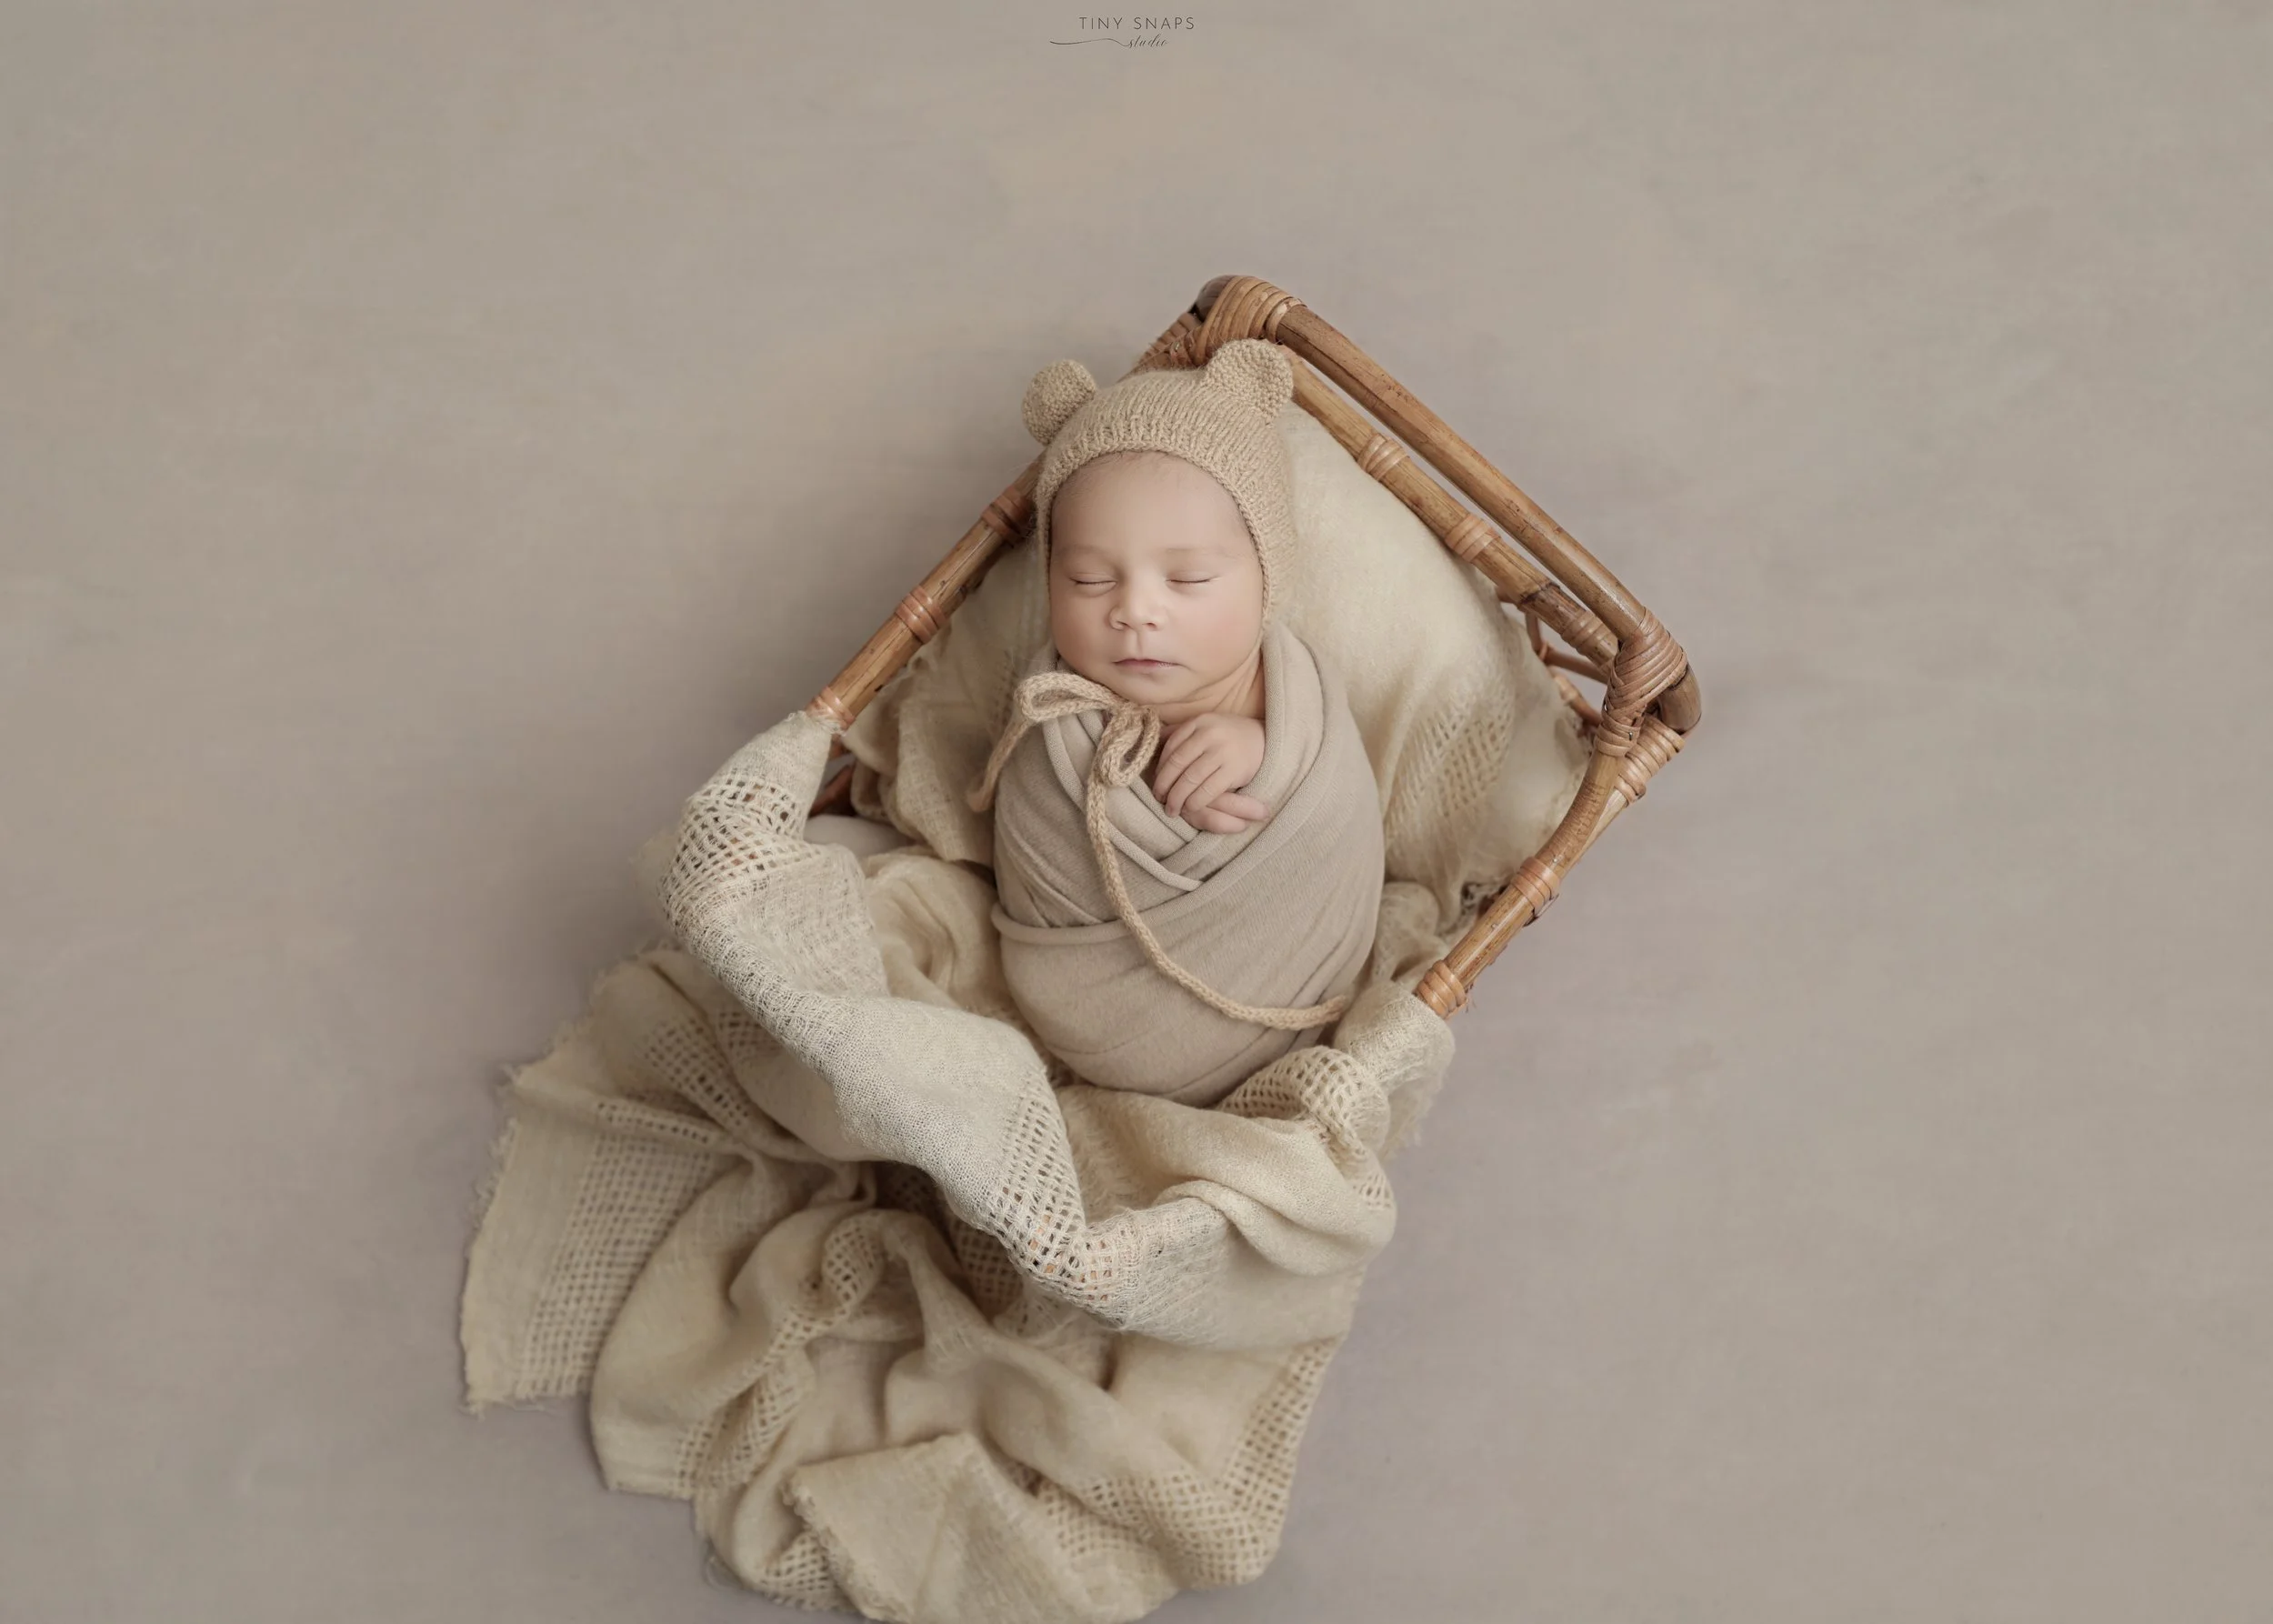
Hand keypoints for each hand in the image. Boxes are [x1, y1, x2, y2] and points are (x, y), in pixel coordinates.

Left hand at [1152, 712, 1269, 832]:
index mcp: (1199, 722)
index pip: (1171, 747)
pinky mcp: (1234, 769)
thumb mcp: (1207, 727)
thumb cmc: (1229, 737)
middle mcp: (1209, 734)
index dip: (1160, 768)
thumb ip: (1183, 732)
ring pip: (1190, 778)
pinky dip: (1195, 801)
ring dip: (1177, 797)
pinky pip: (1208, 789)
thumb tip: (1153, 741)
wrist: (1265, 740)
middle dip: (1164, 785)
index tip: (1156, 782)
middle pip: (1178, 764)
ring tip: (1172, 808)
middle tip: (1159, 799)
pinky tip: (1190, 808)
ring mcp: (1222, 751)